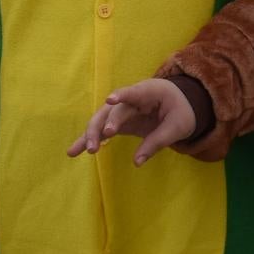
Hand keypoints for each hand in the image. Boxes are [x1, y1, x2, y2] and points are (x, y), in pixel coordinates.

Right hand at [71, 78, 198, 164]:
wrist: (177, 103)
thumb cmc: (180, 111)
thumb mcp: (178, 127)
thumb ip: (157, 142)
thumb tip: (137, 162)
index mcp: (150, 92)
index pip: (133, 92)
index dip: (121, 95)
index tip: (110, 100)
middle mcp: (130, 98)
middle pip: (113, 110)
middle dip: (104, 126)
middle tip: (96, 145)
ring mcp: (121, 108)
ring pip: (101, 119)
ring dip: (91, 134)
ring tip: (79, 151)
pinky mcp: (117, 120)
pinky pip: (100, 129)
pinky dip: (88, 139)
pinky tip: (73, 151)